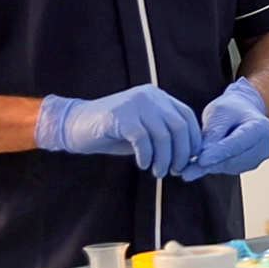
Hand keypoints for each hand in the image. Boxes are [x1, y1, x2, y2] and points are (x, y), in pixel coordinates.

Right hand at [35, 84, 200, 179]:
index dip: (193, 141)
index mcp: (159, 97)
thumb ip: (164, 136)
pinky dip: (146, 156)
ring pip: (163, 135)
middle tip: (174, 171)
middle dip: (181, 153)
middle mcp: (150, 95)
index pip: (188, 117)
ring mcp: (135, 102)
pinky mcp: (121, 114)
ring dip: (164, 159)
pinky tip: (142, 164)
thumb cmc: (112, 132)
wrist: (75, 125)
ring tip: (158, 172)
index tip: (190, 161)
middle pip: (179, 127)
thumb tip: (189, 157)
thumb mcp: (144, 132)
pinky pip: (143, 139)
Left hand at [184, 78, 268, 180]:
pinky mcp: (249, 166)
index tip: (200, 161)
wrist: (243, 110)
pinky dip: (214, 165)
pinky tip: (204, 160)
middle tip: (185, 172)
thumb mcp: (219, 112)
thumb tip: (201, 157)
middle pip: (233, 158)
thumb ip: (212, 133)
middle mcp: (264, 146)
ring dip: (209, 165)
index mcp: (261, 128)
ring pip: (229, 166)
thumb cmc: (231, 108)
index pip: (237, 144)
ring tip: (190, 164)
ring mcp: (258, 158)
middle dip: (208, 164)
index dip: (218, 154)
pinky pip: (228, 168)